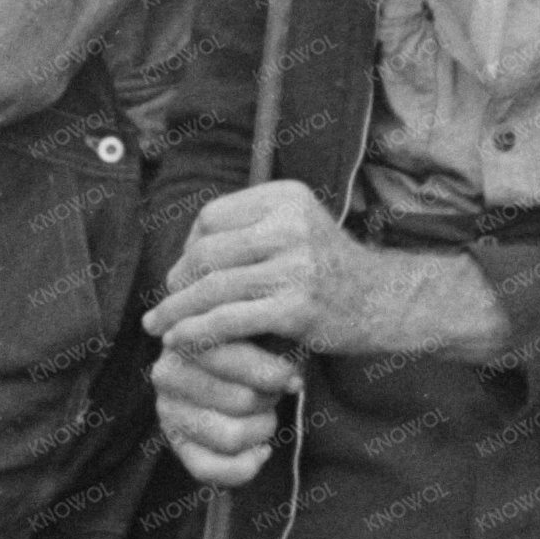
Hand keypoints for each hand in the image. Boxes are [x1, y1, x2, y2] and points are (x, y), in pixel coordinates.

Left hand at [145, 180, 366, 357]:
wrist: (381, 300)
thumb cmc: (326, 268)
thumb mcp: (295, 227)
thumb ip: (248, 230)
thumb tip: (185, 253)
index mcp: (286, 197)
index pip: (212, 217)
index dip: (188, 246)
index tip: (184, 273)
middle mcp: (291, 224)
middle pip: (207, 252)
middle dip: (177, 282)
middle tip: (164, 306)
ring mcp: (295, 266)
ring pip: (213, 287)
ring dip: (176, 311)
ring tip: (158, 327)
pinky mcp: (295, 307)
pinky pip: (229, 319)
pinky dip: (197, 332)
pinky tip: (180, 341)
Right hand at [151, 334, 302, 486]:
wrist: (223, 356)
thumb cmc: (250, 338)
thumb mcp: (256, 325)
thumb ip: (270, 339)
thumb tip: (293, 383)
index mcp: (186, 334)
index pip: (236, 362)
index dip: (276, 374)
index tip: (293, 377)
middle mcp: (167, 373)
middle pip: (243, 401)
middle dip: (270, 399)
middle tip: (275, 391)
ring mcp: (166, 410)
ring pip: (232, 437)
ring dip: (263, 428)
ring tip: (267, 414)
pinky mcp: (174, 442)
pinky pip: (209, 470)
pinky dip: (246, 466)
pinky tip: (263, 449)